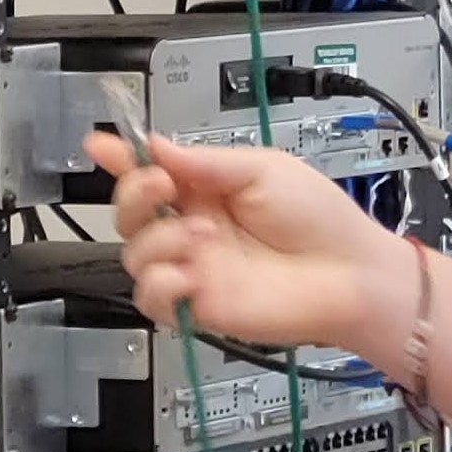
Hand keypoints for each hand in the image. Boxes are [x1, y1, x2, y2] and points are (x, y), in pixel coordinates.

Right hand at [85, 131, 416, 360]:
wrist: (351, 274)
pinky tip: (191, 273)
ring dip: (159, 239)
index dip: (120, 158)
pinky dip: (162, 283)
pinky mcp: (198, 306)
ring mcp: (194, 267)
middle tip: (164, 187)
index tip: (100, 145)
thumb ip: (205, 162)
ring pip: (134, 255)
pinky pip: (151, 298)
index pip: (149, 172)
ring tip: (203, 236)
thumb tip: (157, 147)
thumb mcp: (264, 169)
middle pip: (129, 212)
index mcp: (206, 190)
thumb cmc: (321, 221)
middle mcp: (193, 228)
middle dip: (134, 194)